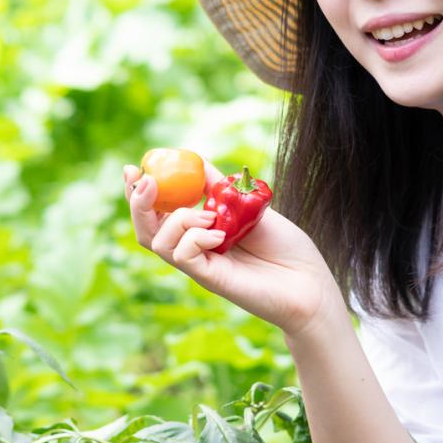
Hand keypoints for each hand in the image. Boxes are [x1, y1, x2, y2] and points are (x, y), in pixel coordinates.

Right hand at [122, 160, 341, 337]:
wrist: (310, 281)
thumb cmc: (286, 247)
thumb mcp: (250, 206)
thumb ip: (222, 189)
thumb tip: (197, 161)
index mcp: (199, 230)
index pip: (156, 212)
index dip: (139, 191)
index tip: (133, 167)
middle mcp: (193, 248)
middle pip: (145, 229)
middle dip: (137, 202)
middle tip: (145, 182)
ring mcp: (199, 265)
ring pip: (157, 241)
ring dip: (178, 219)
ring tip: (211, 217)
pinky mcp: (209, 278)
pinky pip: (181, 255)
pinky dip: (195, 237)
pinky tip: (221, 234)